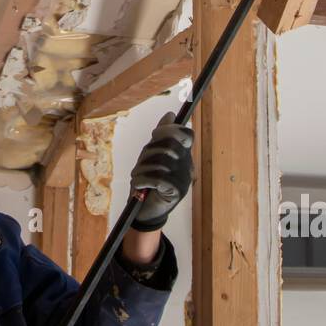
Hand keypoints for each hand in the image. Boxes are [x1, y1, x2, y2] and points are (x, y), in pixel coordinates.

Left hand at [129, 112, 192, 231]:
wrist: (145, 210)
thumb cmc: (148, 181)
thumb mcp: (151, 155)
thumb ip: (161, 136)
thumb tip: (169, 115)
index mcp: (183, 156)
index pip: (186, 135)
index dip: (170, 130)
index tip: (155, 134)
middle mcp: (187, 166)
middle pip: (170, 145)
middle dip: (150, 151)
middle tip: (141, 162)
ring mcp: (184, 180)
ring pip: (160, 162)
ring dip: (142, 169)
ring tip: (138, 176)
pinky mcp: (177, 192)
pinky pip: (157, 178)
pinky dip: (143, 180)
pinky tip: (140, 185)